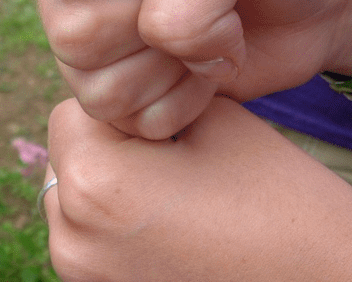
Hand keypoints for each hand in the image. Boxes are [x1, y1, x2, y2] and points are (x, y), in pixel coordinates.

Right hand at [26, 0, 351, 138]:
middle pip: (67, 25)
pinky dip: (179, 100)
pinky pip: (119, 116)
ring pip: (87, 79)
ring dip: (172, 63)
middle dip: (157, 17)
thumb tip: (164, 44)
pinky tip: (204, 66)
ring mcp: (86, 33)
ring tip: (209, 29)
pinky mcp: (113, 86)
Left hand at [41, 98, 351, 281]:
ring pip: (77, 200)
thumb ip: (149, 97)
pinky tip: (178, 229)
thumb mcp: (213, 119)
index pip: (73, 109)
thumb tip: (117, 89)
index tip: (165, 118)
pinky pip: (94, 241)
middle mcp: (71, 239)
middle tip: (176, 156)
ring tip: (181, 196)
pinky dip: (119, 228)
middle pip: (71, 157)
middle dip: (111, 146)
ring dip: (111, 187)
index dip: (121, 104)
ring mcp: (83, 279)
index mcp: (93, 182)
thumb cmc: (280, 197)